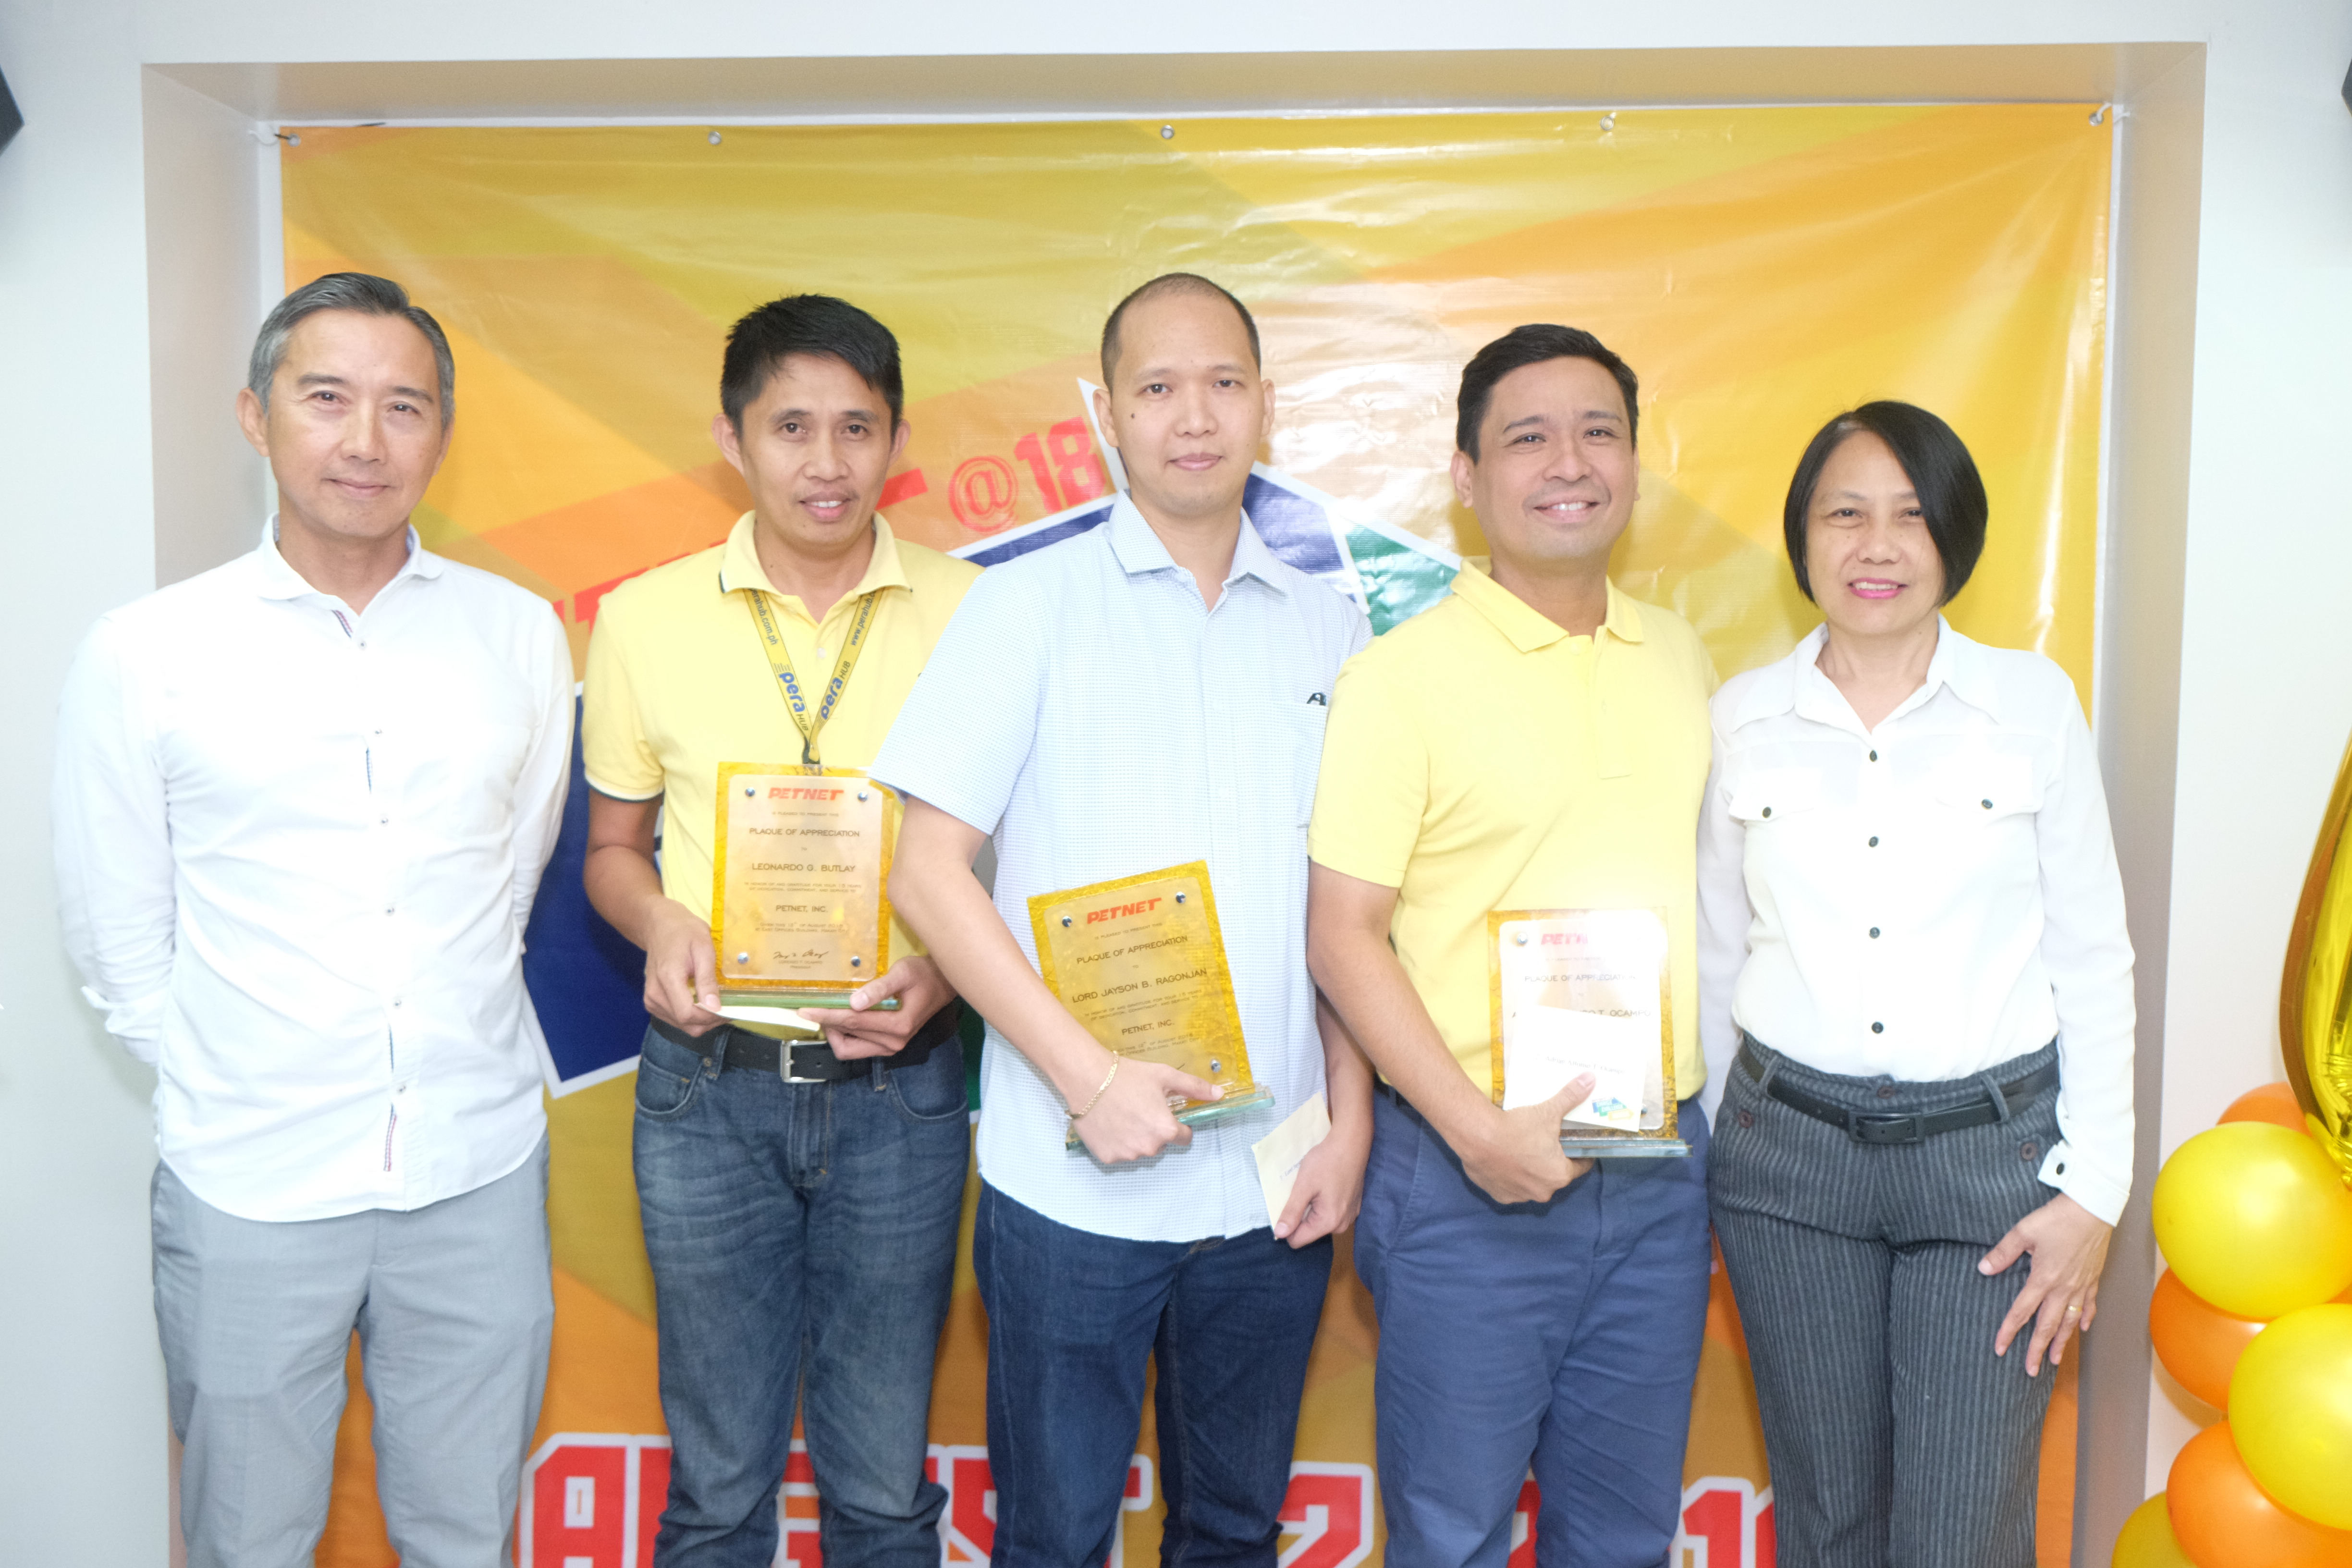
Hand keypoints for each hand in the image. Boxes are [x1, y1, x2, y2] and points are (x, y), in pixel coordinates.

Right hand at [643, 899, 724, 1035]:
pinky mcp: (653, 1003)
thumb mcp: (703, 948)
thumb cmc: (684, 932)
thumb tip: (715, 1007)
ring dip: (704, 1021)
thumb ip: (707, 979)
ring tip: (718, 1004)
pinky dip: (693, 1017)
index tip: (730, 1008)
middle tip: (729, 1008)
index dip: (711, 1017)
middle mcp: (655, 995)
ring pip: (683, 1026)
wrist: (660, 927)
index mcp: (667, 979)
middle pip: (686, 1024)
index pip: (687, 1014)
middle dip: (711, 1021)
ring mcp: (651, 1001)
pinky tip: (704, 1003)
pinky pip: (676, 1020)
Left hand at [797, 955, 955, 1060]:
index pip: (853, 1022)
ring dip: (834, 1032)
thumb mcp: (903, 973)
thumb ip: (880, 988)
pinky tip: (842, 1017)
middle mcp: (893, 1042)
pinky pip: (856, 1047)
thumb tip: (854, 1002)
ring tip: (828, 1011)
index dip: (827, 1015)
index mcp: (898, 1026)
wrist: (941, 985)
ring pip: (849, 1049)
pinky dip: (844, 1035)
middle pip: (847, 1039)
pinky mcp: (886, 1046)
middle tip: (814, 1006)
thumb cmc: (923, 975)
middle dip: (827, 1023)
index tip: (805, 1010)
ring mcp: (890, 1047)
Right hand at [1070, 1057, 1220, 1164]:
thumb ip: (1195, 1087)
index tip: (1165, 1113)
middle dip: (1154, 1130)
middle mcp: (1149, 1148)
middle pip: (1159, 1144)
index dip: (1177, 1125)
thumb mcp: (1165, 1076)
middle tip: (1139, 1109)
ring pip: (1139, 1149)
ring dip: (1135, 1137)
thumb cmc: (1128, 1075)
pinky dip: (1116, 1142)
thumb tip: (1220, 1094)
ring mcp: (1126, 1155)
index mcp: (1166, 1130)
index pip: (1184, 1137)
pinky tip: (1109, 1123)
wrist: (1087, 1078)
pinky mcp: (1107, 1157)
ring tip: (1121, 1114)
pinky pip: (1119, 1153)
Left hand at [1274, 1121, 1369, 1248]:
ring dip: (1311, 1208)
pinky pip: (1330, 1213)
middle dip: (1300, 1216)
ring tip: (1313, 1188)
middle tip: (1301, 1192)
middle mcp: (1342, 1225)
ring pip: (1319, 1222)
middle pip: (1309, 1232)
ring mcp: (1349, 1216)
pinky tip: (1324, 1186)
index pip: (1297, 1240)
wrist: (1352, 1144)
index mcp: (1329, 1223)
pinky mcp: (1353, 1207)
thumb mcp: (1303, 1186)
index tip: (1286, 1205)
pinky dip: (1323, 1203)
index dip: (1286, 1226)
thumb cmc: (1326, 1162)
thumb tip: (1280, 1234)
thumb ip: (1291, 1212)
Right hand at [1457, 1074, 1597, 1205]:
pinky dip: (1509, 1177)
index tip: (1575, 1145)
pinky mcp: (1499, 1195)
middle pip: (1553, 1176)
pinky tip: (1505, 1160)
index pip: (1579, 1167)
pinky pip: (1510, 1188)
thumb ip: (1570, 1097)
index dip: (1579, 1154)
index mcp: (1559, 1175)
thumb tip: (1590, 1078)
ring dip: (1530, 1172)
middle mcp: (1542, 1192)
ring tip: (1522, 1150)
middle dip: (1551, 1162)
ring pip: (1531, 1183)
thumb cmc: (1517, 1128)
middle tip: (1544, 1143)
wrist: (1478, 1137)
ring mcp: (1519, 1196)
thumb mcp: (1548, 1111)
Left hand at [1980, 1192, 2111, 1375]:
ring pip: (2070, 1322)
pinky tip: (2082, 1330)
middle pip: (2048, 1326)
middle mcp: (2063, 1288)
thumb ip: (2003, 1253)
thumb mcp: (2023, 1232)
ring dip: (2062, 1343)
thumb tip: (1983, 1269)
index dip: (2009, 1332)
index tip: (2000, 1349)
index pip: (2021, 1312)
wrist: (2093, 1209)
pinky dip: (2085, 1320)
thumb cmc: (2057, 1218)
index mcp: (2043, 1279)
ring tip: (2054, 1361)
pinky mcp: (2093, 1278)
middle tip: (2030, 1371)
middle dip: (2037, 1350)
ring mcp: (2081, 1286)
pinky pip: (2090, 1306)